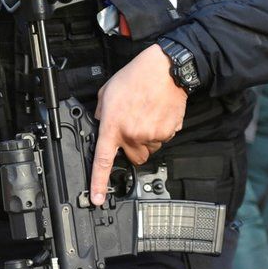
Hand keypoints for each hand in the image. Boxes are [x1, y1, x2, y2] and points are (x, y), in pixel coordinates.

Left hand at [90, 44, 187, 204]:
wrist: (165, 70)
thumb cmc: (135, 77)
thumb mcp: (106, 93)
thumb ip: (101, 113)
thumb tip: (101, 123)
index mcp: (112, 126)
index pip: (102, 160)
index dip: (99, 182)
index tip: (98, 198)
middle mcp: (132, 134)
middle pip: (133, 158)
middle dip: (132, 148)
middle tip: (133, 127)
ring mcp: (152, 135)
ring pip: (149, 149)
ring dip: (146, 139)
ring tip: (146, 115)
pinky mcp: (169, 132)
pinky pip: (163, 140)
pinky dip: (160, 131)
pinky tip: (157, 114)